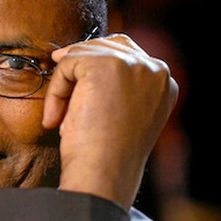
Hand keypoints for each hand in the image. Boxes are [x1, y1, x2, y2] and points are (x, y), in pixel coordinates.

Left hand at [42, 33, 178, 208]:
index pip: (127, 54)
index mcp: (166, 82)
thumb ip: (117, 87)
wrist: (105, 175)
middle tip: (63, 101)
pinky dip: (55, 92)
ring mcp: (132, 63)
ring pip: (82, 55)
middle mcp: (155, 68)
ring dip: (64, 87)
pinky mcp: (104, 64)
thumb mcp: (124, 117)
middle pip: (105, 46)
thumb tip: (68, 57)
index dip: (96, 68)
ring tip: (62, 119)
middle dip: (78, 69)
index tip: (77, 92)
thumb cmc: (109, 157)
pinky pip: (66, 65)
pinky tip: (57, 120)